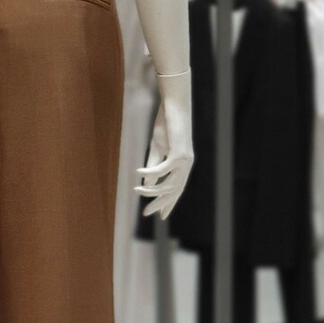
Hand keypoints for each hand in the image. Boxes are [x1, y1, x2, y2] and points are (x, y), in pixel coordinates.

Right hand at [134, 97, 193, 219]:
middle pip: (173, 191)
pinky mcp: (179, 153)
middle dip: (159, 204)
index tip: (161, 216)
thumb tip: (148, 184)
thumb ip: (154, 166)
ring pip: (168, 184)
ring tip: (136, 190)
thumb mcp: (158, 148)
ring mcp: (184, 160)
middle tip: (146, 213)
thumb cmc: (167, 124)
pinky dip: (149, 172)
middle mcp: (187, 165)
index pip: (177, 190)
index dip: (169, 203)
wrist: (175, 106)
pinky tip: (138, 173)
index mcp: (183, 165)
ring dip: (151, 189)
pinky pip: (162, 169)